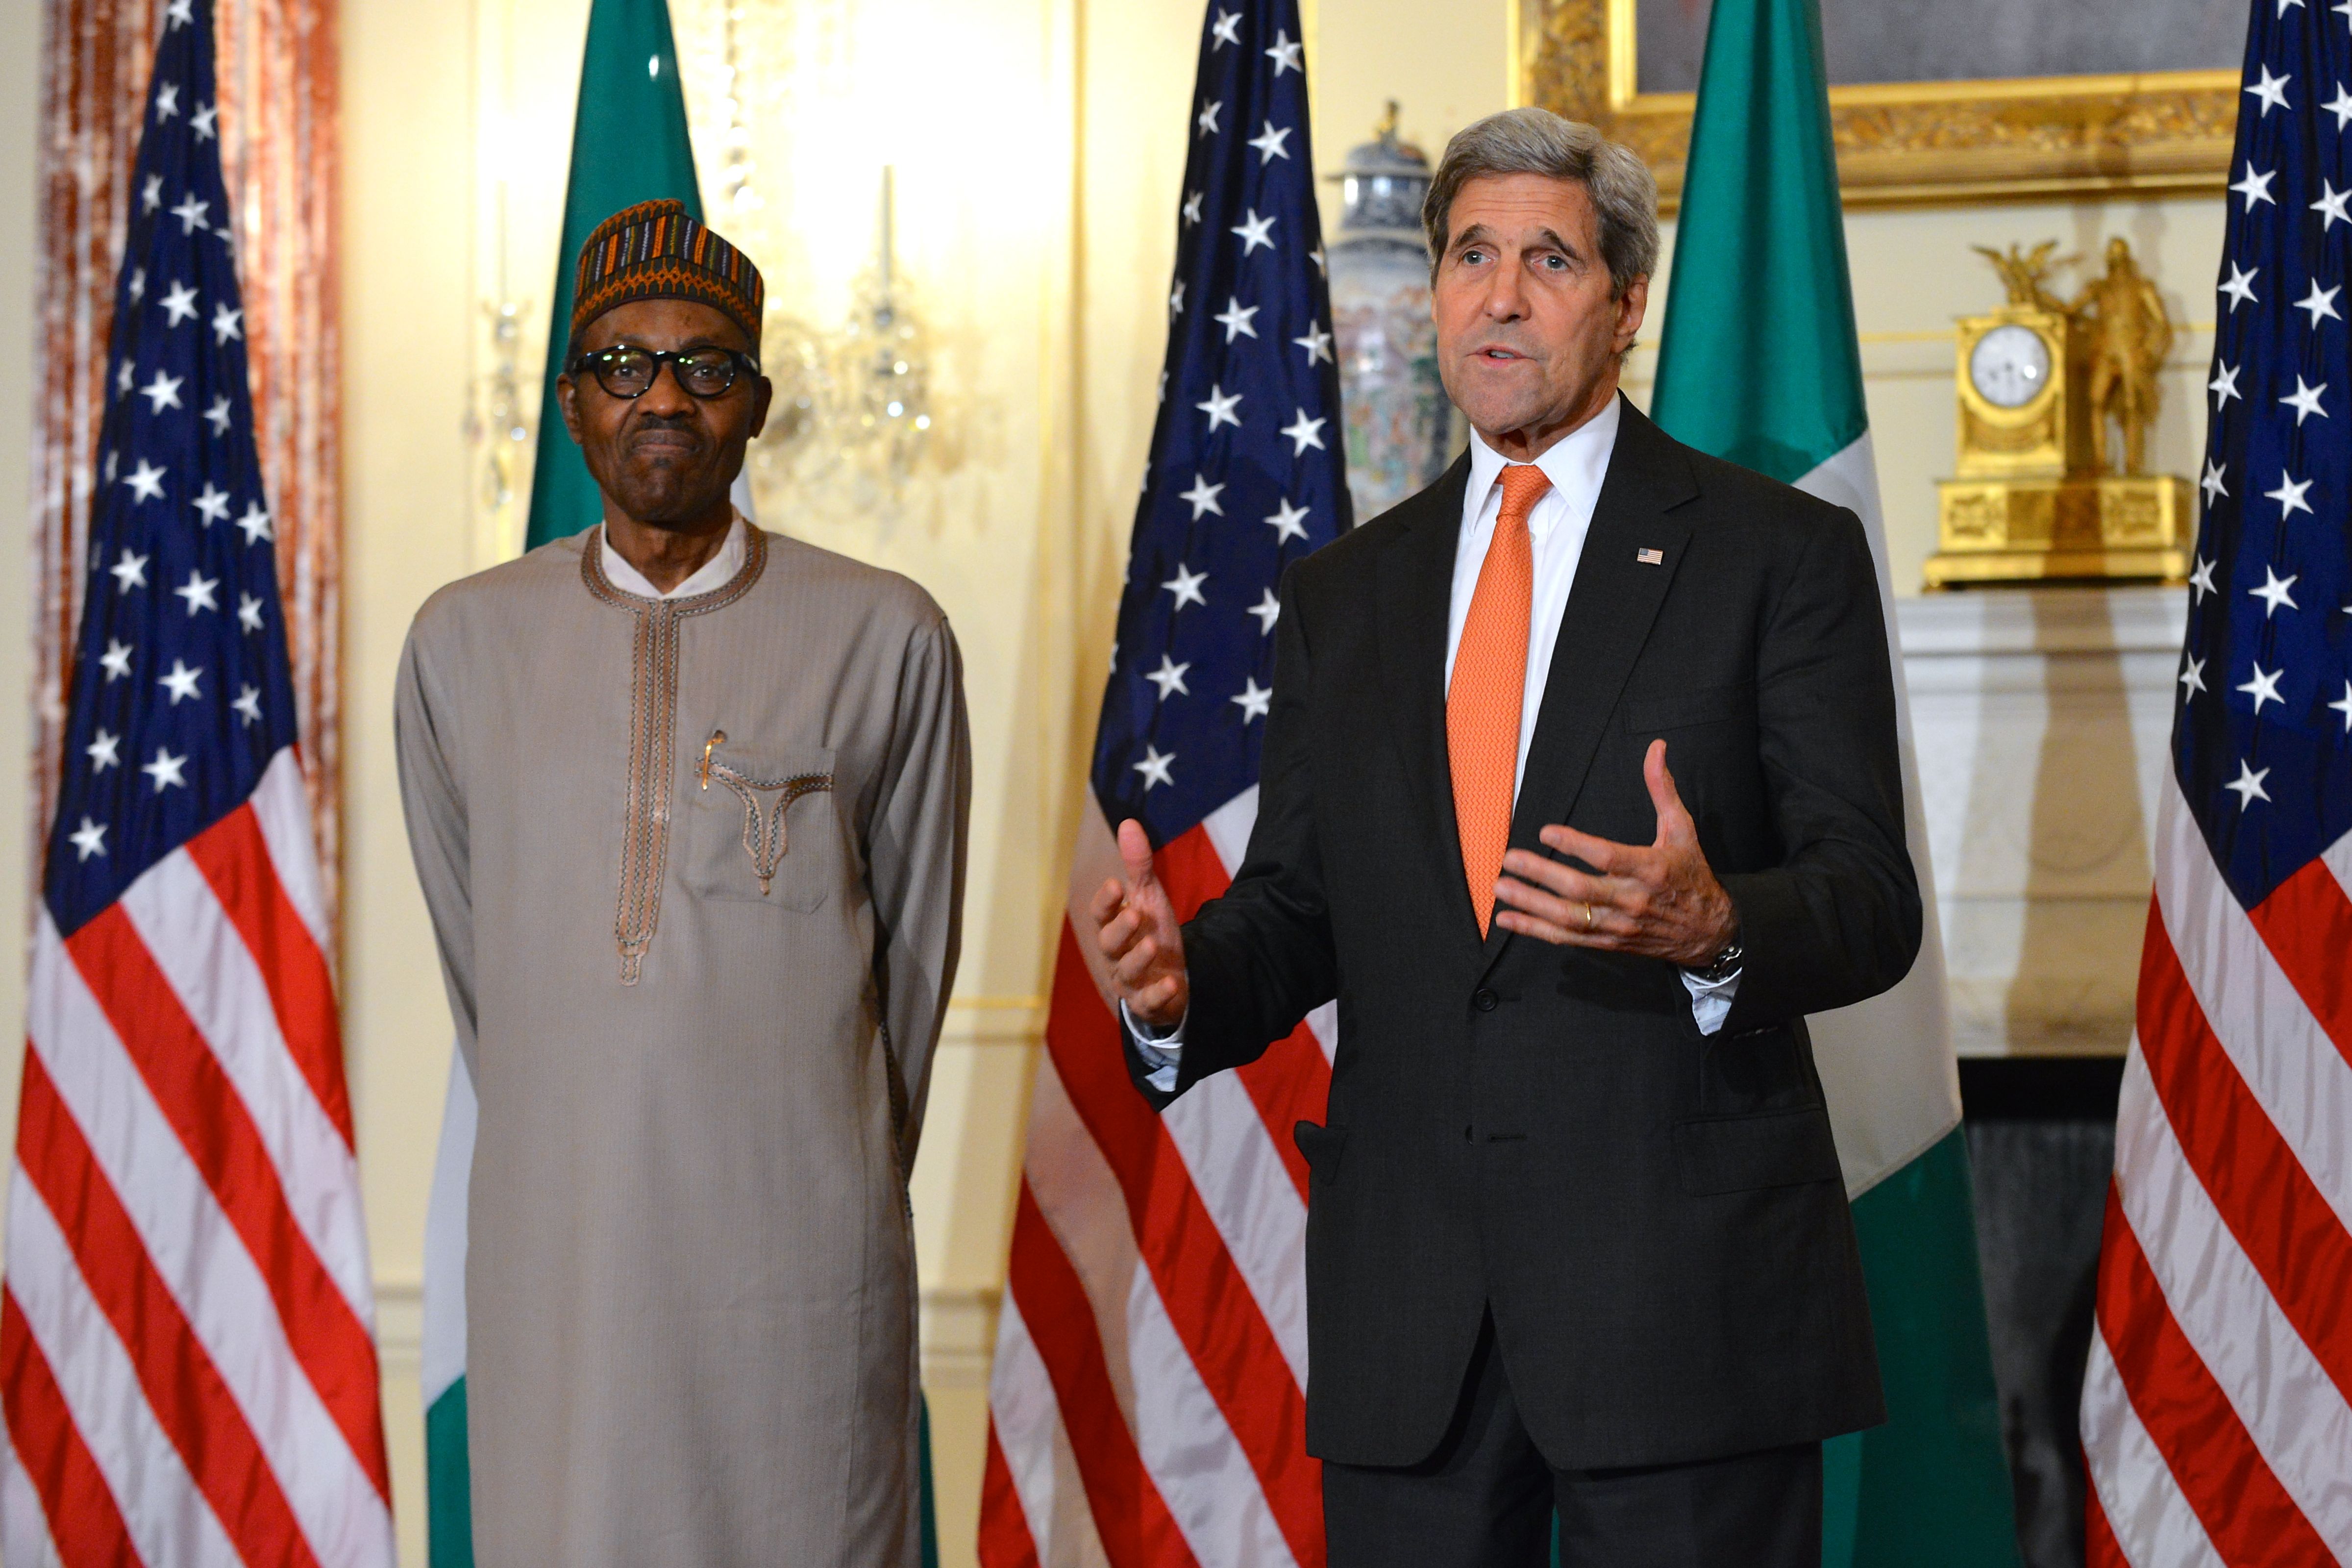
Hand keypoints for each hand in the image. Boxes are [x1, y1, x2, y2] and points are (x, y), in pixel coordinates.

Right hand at [1089, 818, 1190, 1027]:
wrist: (1168, 976)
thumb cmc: (1150, 931)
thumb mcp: (1148, 897)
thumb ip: (1138, 865)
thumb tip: (1129, 823)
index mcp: (1112, 926)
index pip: (1100, 914)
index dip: (1105, 902)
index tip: (1116, 885)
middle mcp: (1115, 954)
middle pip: (1109, 943)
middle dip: (1120, 930)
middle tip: (1134, 914)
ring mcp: (1130, 981)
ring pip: (1127, 972)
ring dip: (1138, 958)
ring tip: (1152, 944)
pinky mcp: (1147, 1003)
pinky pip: (1148, 1001)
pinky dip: (1158, 993)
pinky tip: (1172, 982)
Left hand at [1492, 739, 1737, 966]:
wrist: (1709, 932)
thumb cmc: (1691, 874)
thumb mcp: (1682, 830)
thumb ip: (1662, 789)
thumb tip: (1656, 748)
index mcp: (1651, 869)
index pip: (1607, 858)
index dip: (1575, 845)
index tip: (1545, 831)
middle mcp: (1633, 900)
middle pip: (1581, 890)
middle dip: (1541, 875)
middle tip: (1510, 859)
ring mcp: (1619, 925)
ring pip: (1569, 918)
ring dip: (1531, 904)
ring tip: (1501, 887)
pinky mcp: (1609, 943)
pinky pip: (1568, 939)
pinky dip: (1536, 930)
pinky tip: (1508, 918)